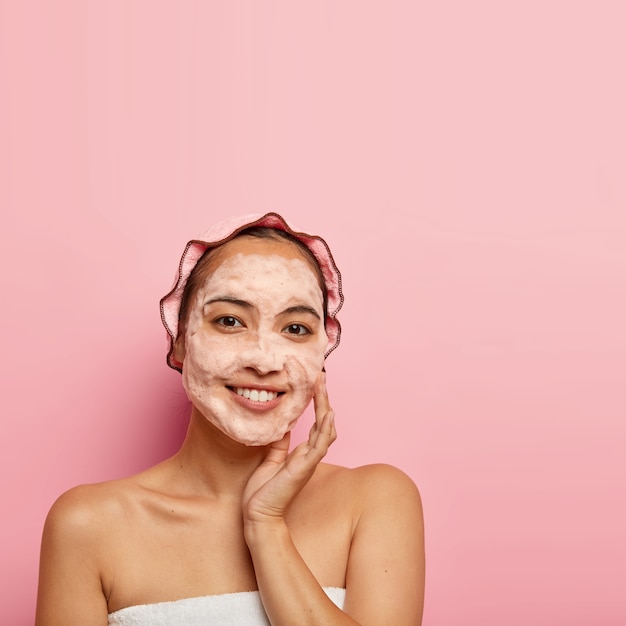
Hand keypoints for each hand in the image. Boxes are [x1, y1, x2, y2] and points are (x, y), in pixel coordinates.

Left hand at [242, 372, 335, 525]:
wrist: (257, 515)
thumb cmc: (263, 490)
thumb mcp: (270, 458)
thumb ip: (279, 442)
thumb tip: (282, 424)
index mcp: (302, 451)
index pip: (315, 421)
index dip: (316, 401)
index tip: (314, 381)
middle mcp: (309, 454)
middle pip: (323, 421)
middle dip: (322, 397)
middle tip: (321, 375)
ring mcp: (309, 461)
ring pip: (325, 429)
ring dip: (325, 406)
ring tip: (322, 385)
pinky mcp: (304, 468)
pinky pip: (319, 446)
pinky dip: (326, 429)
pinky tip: (328, 414)